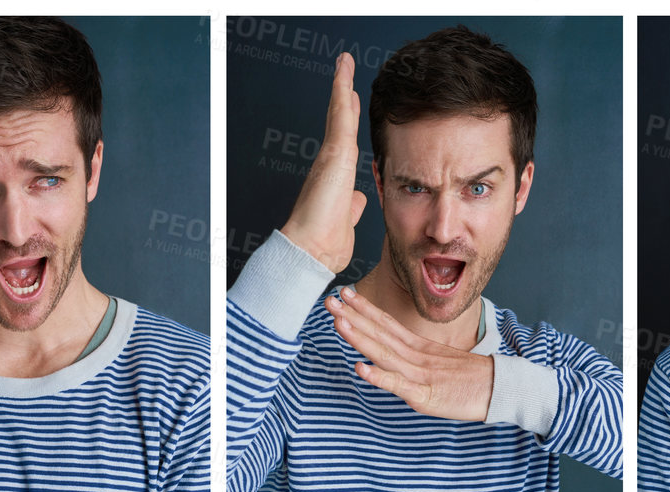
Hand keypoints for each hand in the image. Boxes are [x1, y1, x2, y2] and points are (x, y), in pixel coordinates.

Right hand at [280, 52, 366, 275]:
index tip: (351, 106)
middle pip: (339, 124)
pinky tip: (344, 71)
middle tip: (344, 71)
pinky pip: (340, 116)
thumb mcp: (348, 223)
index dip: (347, 123)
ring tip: (345, 63)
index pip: (344, 144)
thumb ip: (353, 208)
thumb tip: (358, 201)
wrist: (310, 250)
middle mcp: (331, 165)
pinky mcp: (334, 153)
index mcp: (335, 179)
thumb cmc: (326, 244)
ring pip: (339, 115)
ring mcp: (331, 157)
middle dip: (342, 97)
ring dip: (342, 86)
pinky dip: (342, 91)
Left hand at [325, 284, 495, 420]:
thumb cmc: (471, 380)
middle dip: (354, 316)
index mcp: (419, 348)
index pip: (388, 324)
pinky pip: (398, 386)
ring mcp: (419, 375)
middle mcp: (416, 357)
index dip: (365, 309)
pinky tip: (360, 367)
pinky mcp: (425, 395)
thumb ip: (418, 360)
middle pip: (381, 333)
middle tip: (330, 300)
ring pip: (384, 354)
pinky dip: (379, 376)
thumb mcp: (441, 364)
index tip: (345, 293)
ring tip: (339, 322)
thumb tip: (399, 358)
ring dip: (360, 338)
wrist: (500, 390)